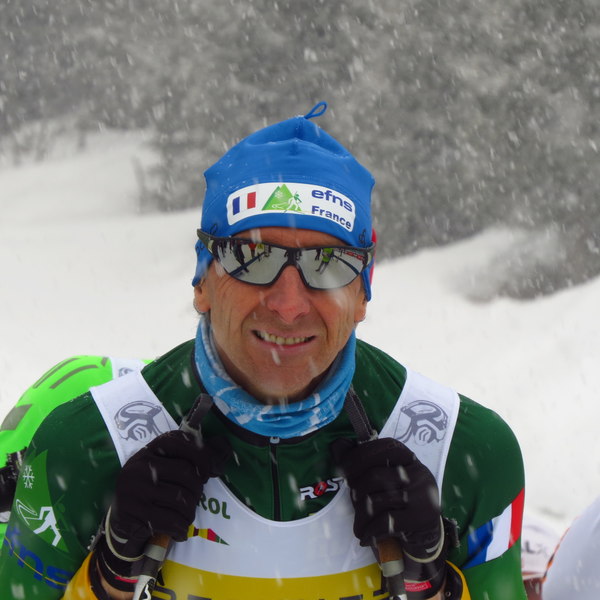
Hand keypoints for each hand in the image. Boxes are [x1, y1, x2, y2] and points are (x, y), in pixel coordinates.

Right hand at [94, 430, 230, 590]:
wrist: (120, 519)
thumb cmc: (153, 487)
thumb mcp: (168, 465)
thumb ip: (196, 456)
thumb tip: (225, 447)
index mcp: (150, 448)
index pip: (181, 441)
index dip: (203, 455)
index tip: (212, 471)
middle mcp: (140, 464)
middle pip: (185, 472)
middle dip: (198, 489)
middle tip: (195, 498)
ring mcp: (134, 489)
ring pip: (180, 499)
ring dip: (190, 511)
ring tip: (187, 514)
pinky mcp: (132, 514)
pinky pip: (170, 521)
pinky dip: (181, 528)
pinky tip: (180, 530)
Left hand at [331, 437, 447, 595]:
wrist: (428, 536)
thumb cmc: (399, 503)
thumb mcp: (386, 480)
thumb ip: (363, 463)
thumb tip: (338, 444)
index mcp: (409, 459)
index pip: (385, 448)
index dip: (361, 455)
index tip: (344, 469)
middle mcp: (419, 472)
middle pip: (376, 476)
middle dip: (357, 491)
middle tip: (352, 501)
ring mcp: (423, 494)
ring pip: (377, 501)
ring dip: (361, 517)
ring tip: (358, 526)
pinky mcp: (423, 517)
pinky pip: (387, 521)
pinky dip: (371, 531)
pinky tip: (366, 537)